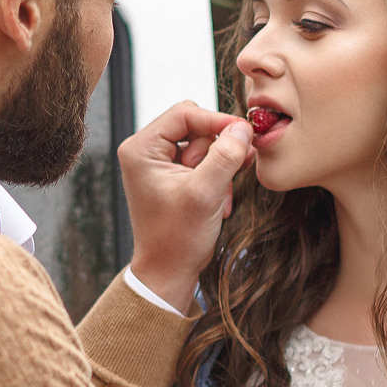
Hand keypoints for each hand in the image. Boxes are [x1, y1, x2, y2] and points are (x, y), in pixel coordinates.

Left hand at [118, 101, 255, 312]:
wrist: (168, 273)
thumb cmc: (177, 239)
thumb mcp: (206, 193)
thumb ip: (225, 156)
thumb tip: (243, 127)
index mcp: (141, 148)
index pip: (185, 113)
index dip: (217, 121)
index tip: (245, 134)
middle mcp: (145, 151)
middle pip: (196, 127)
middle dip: (217, 153)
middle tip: (225, 178)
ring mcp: (158, 164)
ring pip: (204, 146)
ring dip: (219, 170)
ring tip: (219, 198)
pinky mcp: (172, 176)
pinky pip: (204, 162)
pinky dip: (216, 179)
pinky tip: (218, 201)